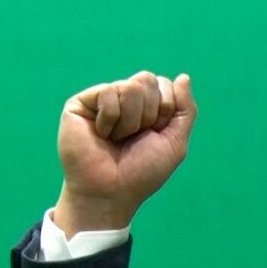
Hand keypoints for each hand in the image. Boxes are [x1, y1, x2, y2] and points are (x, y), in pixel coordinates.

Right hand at [53, 71, 196, 234]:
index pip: (164, 84)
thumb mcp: (175, 142)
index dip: (165, 110)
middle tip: (134, 137)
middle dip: (149, 113)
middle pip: (148, 79)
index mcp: (148, 106)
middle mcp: (125, 99)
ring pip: (130, 87)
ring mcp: (103, 100)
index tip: (155, 134)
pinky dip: (110, 119)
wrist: (111, 191)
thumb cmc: (141, 172)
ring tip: (116, 139)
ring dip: (130, 121)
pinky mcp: (81, 103)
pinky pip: (107, 92)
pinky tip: (101, 134)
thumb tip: (184, 77)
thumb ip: (185, 110)